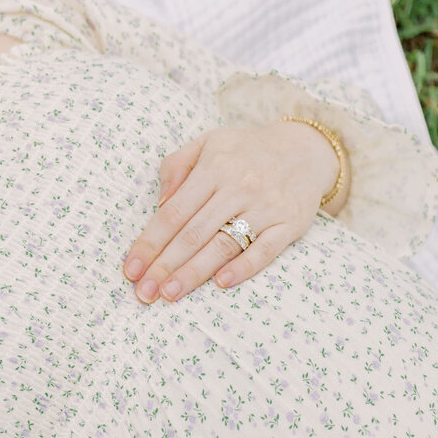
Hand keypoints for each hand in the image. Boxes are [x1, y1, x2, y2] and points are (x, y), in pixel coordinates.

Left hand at [122, 120, 339, 303]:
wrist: (306, 150)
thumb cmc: (248, 152)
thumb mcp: (209, 143)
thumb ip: (178, 165)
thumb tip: (160, 201)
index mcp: (214, 167)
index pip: (174, 212)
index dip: (150, 242)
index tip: (131, 269)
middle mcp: (238, 187)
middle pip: (194, 233)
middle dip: (165, 265)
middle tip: (144, 292)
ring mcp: (265, 207)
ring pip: (223, 244)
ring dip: (194, 273)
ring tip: (170, 294)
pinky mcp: (289, 224)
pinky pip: (265, 250)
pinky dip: (243, 267)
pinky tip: (221, 283)